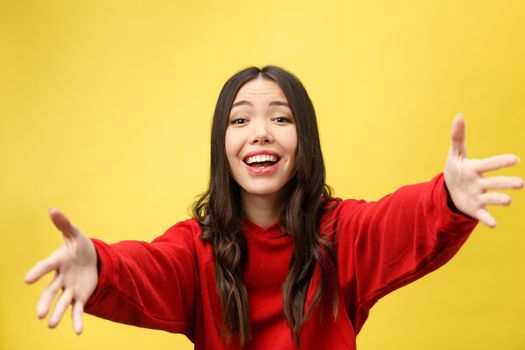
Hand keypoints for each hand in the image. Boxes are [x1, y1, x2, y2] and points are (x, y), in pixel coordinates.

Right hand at [25, 208, 97, 333]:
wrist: (91, 258)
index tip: (27, 279)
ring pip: (62, 302)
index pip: (47, 266)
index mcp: (58, 261)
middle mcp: (61, 277)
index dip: (38, 272)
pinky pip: (77, 309)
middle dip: (45, 302)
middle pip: (51, 290)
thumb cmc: (79, 246)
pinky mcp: (80, 296)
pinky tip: (77, 332)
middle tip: (39, 314)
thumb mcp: (75, 234)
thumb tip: (53, 209)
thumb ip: (64, 224)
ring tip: (51, 326)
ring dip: (58, 314)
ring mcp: (69, 288)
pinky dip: (77, 320)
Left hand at [444, 114, 523, 226]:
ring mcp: (479, 197)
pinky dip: (488, 219)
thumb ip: (457, 136)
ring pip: (491, 198)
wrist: (451, 190)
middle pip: (494, 182)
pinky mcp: (474, 209)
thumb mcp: (454, 154)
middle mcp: (480, 183)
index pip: (488, 164)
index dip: (500, 162)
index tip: (514, 159)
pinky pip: (482, 215)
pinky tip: (494, 224)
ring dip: (499, 199)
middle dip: (507, 183)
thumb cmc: (457, 170)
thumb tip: (459, 115)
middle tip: (521, 183)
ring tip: (508, 200)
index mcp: (475, 169)